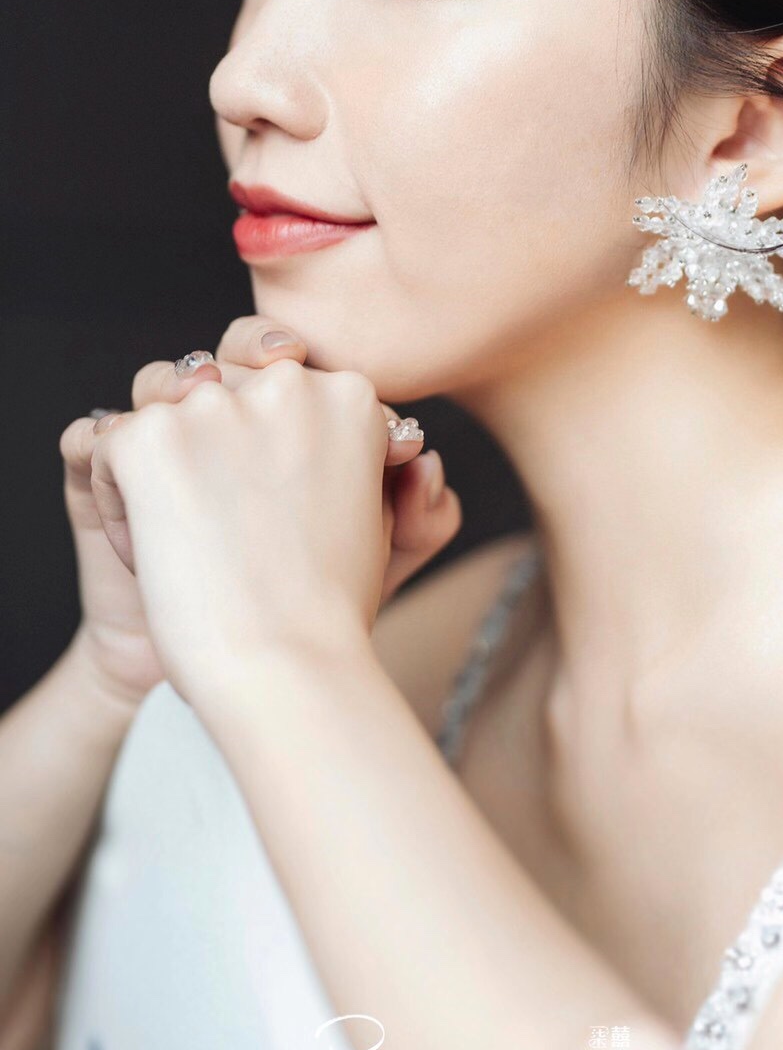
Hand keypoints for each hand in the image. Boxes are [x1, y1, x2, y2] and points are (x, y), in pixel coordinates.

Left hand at [85, 344, 458, 708]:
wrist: (285, 667)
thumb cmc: (331, 610)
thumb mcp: (379, 523)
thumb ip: (378, 466)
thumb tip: (407, 440)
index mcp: (351, 395)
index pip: (277, 384)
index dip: (262, 447)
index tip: (271, 509)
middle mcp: (287, 382)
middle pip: (215, 386)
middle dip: (206, 444)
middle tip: (229, 525)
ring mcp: (215, 404)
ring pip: (158, 411)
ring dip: (162, 467)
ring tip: (195, 537)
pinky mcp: (151, 437)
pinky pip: (109, 445)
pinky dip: (117, 498)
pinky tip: (159, 545)